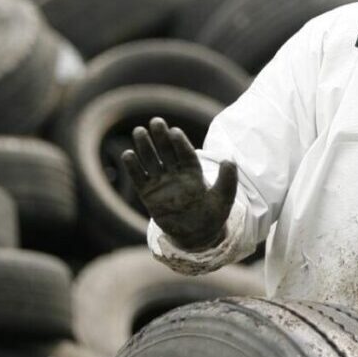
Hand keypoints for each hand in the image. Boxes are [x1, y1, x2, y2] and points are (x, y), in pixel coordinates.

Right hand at [121, 117, 236, 250]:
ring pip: (152, 161)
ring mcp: (161, 182)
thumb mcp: (223, 198)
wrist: (196, 235)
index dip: (181, 143)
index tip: (175, 131)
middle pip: (167, 151)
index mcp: (194, 172)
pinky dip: (133, 168)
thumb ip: (227, 180)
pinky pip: (139, 178)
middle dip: (161, 137)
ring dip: (145, 147)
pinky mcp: (148, 194)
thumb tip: (229, 160)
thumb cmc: (212, 215)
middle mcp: (176, 173)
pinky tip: (128, 154)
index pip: (186, 154)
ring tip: (139, 131)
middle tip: (156, 121)